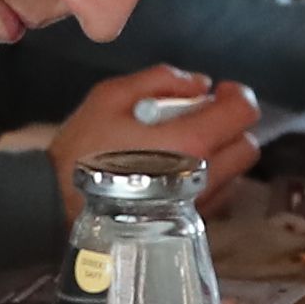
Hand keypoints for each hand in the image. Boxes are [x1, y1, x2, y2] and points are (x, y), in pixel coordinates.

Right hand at [52, 67, 259, 204]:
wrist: (57, 209)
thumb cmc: (82, 152)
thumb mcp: (109, 97)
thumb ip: (159, 79)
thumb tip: (200, 82)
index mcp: (190, 142)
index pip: (243, 112)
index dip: (236, 95)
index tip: (217, 92)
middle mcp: (205, 177)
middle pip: (247, 146)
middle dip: (230, 127)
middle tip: (199, 119)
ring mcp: (199, 205)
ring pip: (234, 174)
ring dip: (220, 154)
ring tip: (183, 147)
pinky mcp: (187, 224)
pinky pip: (216, 195)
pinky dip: (207, 178)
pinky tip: (175, 171)